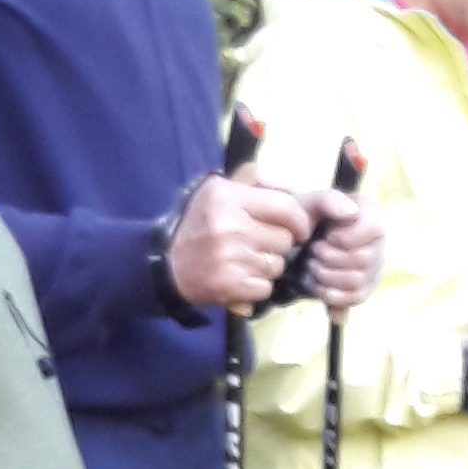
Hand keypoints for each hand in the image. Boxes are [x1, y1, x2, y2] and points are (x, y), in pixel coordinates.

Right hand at [166, 174, 306, 313]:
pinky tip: (240, 278)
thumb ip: (251, 180)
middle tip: (257, 245)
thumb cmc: (198, 225)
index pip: (286, 207)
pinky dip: (257, 287)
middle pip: (284, 239)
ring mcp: (230, 257)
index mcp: (228, 197)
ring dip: (266, 267)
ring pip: (276, 265)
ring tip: (244, 261)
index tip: (300, 229)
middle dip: (277, 245)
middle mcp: (230, 226)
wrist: (167, 265)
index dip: (300, 220)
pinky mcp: (230, 285)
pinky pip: (265, 287)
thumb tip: (286, 185)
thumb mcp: (216, 191)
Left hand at [300, 191, 383, 313]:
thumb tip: (351, 213)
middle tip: (314, 249)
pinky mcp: (363, 291)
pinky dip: (327, 292)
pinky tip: (316, 280)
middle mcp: (378, 244)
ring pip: (355, 280)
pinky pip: (351, 299)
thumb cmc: (307, 220)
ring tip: (313, 263)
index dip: (344, 237)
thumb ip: (330, 200)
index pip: (374, 230)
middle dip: (329, 256)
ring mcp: (373, 270)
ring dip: (325, 274)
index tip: (327, 235)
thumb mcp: (311, 203)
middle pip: (362, 259)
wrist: (296, 245)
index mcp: (373, 216)